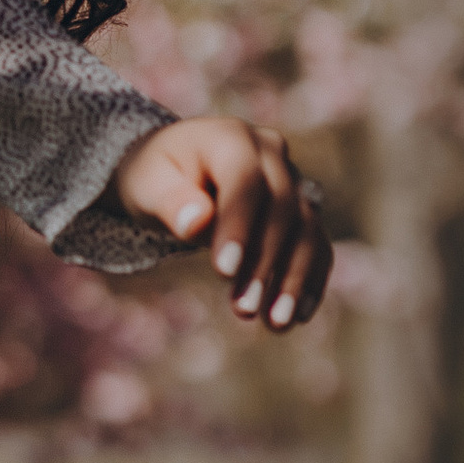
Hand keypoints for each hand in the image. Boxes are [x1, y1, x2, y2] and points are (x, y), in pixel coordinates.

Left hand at [111, 116, 330, 330]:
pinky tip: (297, 317)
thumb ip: (170, 201)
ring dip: (293, 278)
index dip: (238, 227)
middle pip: (280, 209)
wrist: (173, 170)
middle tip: (243, 310)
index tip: (223, 272)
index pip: (244, 182)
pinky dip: (309, 279)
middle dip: (263, 263)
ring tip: (275, 324)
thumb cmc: (155, 176)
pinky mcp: (300, 210)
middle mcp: (271, 153)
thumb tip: (197, 223)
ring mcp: (291, 180)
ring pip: (306, 229)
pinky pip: (315, 244)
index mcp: (231, 138)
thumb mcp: (148, 185)